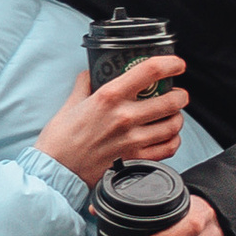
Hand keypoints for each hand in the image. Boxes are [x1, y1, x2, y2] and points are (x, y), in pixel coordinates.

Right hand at [35, 57, 186, 191]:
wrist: (56, 172)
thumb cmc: (60, 140)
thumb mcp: (70, 104)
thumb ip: (85, 85)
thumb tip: (91, 73)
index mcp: (109, 97)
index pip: (150, 71)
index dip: (170, 64)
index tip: (176, 64)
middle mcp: (124, 117)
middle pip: (171, 100)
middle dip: (179, 95)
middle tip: (176, 94)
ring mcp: (133, 140)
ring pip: (173, 125)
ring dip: (177, 117)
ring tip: (172, 115)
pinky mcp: (136, 160)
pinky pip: (168, 148)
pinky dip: (173, 140)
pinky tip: (167, 136)